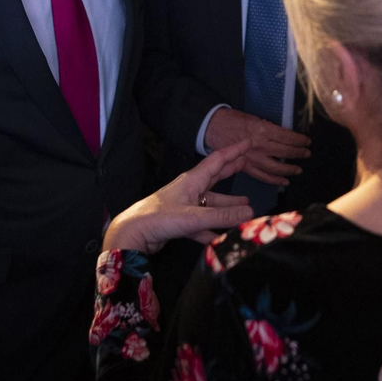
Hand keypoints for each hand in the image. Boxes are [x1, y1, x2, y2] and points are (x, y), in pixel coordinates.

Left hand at [103, 143, 255, 254]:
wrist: (132, 233)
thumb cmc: (157, 218)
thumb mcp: (194, 216)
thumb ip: (222, 216)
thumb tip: (250, 213)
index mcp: (192, 180)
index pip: (218, 161)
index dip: (234, 151)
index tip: (248, 143)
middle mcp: (189, 190)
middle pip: (215, 178)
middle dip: (231, 171)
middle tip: (246, 165)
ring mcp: (183, 206)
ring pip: (210, 204)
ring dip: (226, 206)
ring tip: (244, 210)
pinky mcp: (178, 222)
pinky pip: (200, 224)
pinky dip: (211, 229)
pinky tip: (220, 237)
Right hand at [204, 107, 309, 186]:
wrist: (214, 127)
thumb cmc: (235, 119)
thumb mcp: (256, 118)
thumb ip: (270, 128)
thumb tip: (285, 136)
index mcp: (264, 130)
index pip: (289, 138)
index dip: (300, 140)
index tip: (307, 141)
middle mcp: (261, 146)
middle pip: (286, 152)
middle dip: (299, 154)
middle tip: (307, 154)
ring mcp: (254, 158)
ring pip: (277, 167)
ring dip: (290, 169)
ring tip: (299, 169)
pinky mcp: (246, 167)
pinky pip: (263, 176)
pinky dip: (275, 180)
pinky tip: (285, 181)